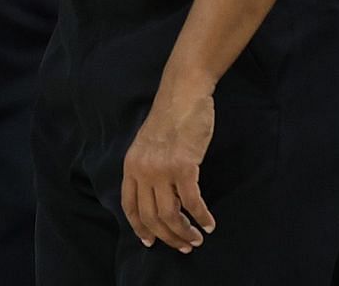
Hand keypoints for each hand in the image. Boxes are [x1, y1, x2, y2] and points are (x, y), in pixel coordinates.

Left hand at [121, 84, 216, 253]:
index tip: (151, 243)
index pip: (130, 207)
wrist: (183, 93)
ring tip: (196, 239)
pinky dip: (201, 217)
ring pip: (170, 215)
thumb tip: (159, 199)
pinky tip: (208, 223)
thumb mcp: (148, 145)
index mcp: (131, 166)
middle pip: (151, 217)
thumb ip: (148, 169)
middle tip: (184, 246)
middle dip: (168, 237)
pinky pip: (192, 203)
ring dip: (185, 232)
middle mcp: (142, 170)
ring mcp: (162, 169)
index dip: (140, 229)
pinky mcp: (183, 167)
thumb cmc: (171, 117)